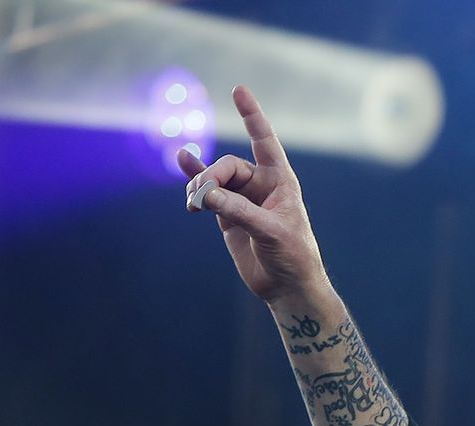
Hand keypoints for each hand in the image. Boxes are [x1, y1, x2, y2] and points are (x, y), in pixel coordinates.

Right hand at [180, 86, 328, 305]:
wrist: (286, 286)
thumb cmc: (292, 255)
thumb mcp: (270, 231)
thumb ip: (238, 211)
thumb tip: (204, 195)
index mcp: (280, 180)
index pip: (264, 141)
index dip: (252, 116)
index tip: (239, 90)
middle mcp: (261, 185)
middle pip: (227, 167)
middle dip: (210, 179)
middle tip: (200, 199)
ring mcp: (242, 198)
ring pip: (213, 180)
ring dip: (199, 187)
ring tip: (193, 203)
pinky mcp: (227, 214)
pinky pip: (206, 192)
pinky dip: (192, 179)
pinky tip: (182, 159)